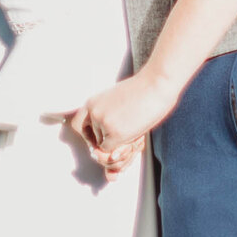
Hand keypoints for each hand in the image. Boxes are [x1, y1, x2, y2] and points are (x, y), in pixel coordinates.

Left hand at [67, 62, 184, 175]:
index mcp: (92, 102)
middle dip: (107, 145)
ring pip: (103, 148)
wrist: (158, 83)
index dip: (89, 136)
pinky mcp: (114, 133)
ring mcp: (103, 123)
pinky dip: (122, 150)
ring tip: (134, 133)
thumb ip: (110, 121)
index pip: (78, 126)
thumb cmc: (145, 91)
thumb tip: (107, 153)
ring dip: (118, 147)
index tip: (100, 138)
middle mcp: (93, 112)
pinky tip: (134, 137)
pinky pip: (112, 152)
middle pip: (92, 140)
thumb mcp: (119, 103)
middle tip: (124, 141)